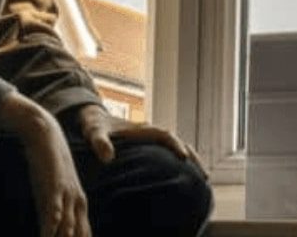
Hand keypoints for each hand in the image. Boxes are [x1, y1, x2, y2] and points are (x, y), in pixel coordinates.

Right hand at [0, 93, 90, 236]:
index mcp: (80, 204)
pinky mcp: (54, 184)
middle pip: (79, 235)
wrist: (45, 134)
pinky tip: (49, 232)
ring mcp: (67, 193)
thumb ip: (55, 211)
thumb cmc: (49, 165)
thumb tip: (53, 229)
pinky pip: (54, 207)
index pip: (84, 235)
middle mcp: (77, 201)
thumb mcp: (55, 191)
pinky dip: (53, 222)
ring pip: (68, 227)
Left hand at [74, 104, 205, 173]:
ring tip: (202, 178)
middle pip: (177, 141)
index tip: (184, 157)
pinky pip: (168, 151)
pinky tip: (184, 175)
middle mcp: (149, 132)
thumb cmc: (94, 125)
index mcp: (140, 129)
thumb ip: (99, 143)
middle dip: (191, 156)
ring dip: (190, 158)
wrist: (93, 118)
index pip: (163, 135)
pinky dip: (179, 160)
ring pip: (176, 147)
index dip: (174, 144)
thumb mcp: (93, 133)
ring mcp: (150, 138)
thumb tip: (108, 158)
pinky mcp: (148, 145)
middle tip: (204, 175)